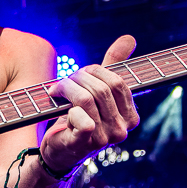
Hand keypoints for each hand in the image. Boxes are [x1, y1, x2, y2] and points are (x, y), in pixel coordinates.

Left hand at [41, 35, 139, 174]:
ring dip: (66, 89)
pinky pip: (80, 116)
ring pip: (86, 98)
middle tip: (63, 83)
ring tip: (56, 91)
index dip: (95, 72)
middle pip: (101, 88)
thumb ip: (113, 64)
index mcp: (131, 116)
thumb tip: (129, 38)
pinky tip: (60, 109)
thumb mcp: (97, 89)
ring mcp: (105, 138)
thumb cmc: (79, 117)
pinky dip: (66, 106)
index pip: (118, 81)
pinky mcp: (86, 143)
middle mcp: (122, 129)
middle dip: (78, 79)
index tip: (79, 75)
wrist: (59, 149)